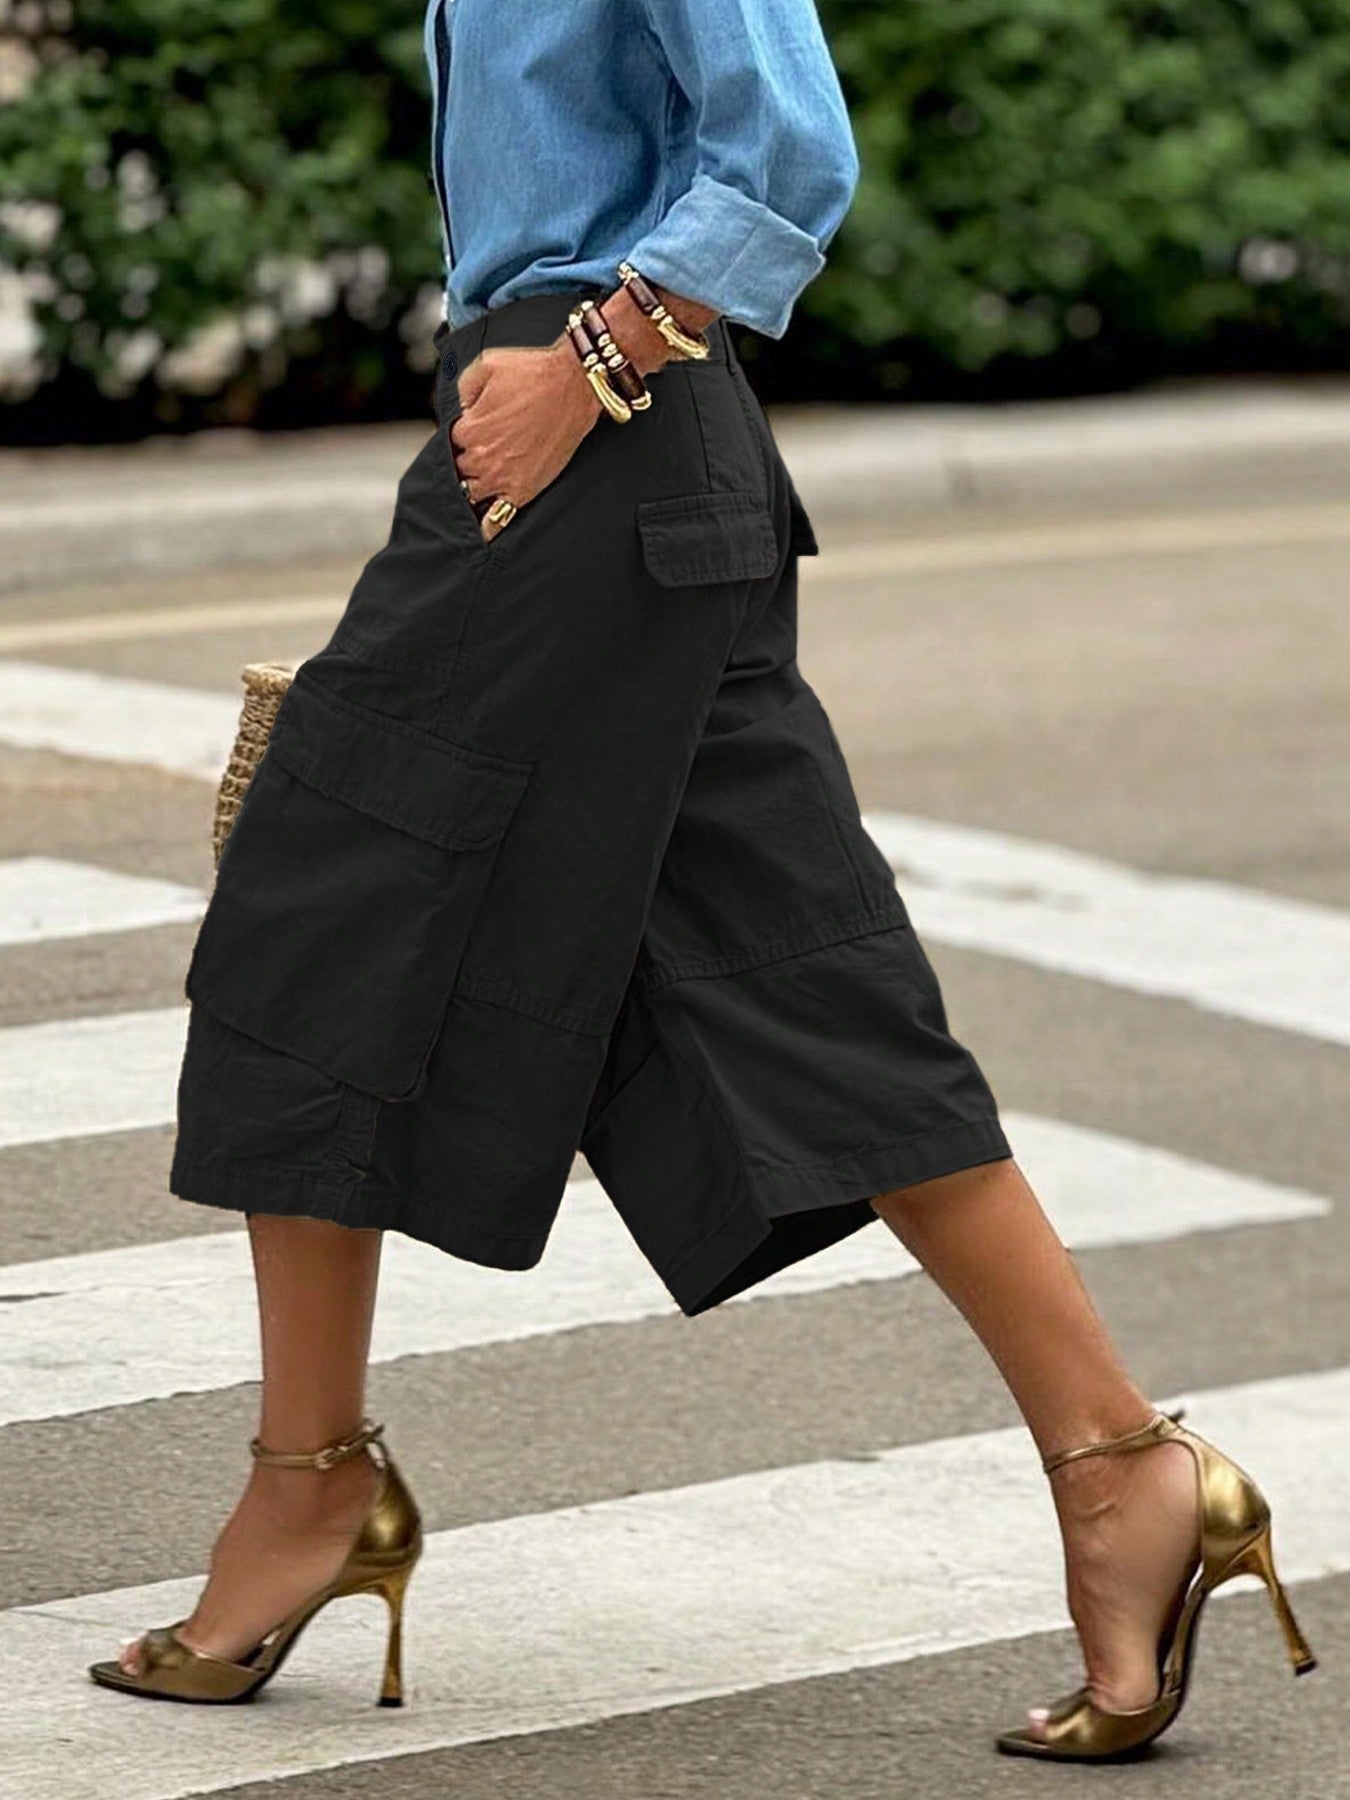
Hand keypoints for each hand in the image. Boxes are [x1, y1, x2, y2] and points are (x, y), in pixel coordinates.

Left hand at [449, 341, 601, 541]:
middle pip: (461, 469)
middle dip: (471, 459)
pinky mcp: (523, 491)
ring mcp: (502, 478)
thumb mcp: (486, 365)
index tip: (481, 428)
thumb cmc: (534, 373)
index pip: (452, 442)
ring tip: (490, 476)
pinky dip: (488, 526)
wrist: (574, 387)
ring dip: (478, 486)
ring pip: (473, 493)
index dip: (467, 434)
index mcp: (468, 429)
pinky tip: (482, 532)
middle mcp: (481, 458)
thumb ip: (463, 388)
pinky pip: (498, 517)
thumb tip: (461, 407)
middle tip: (492, 447)